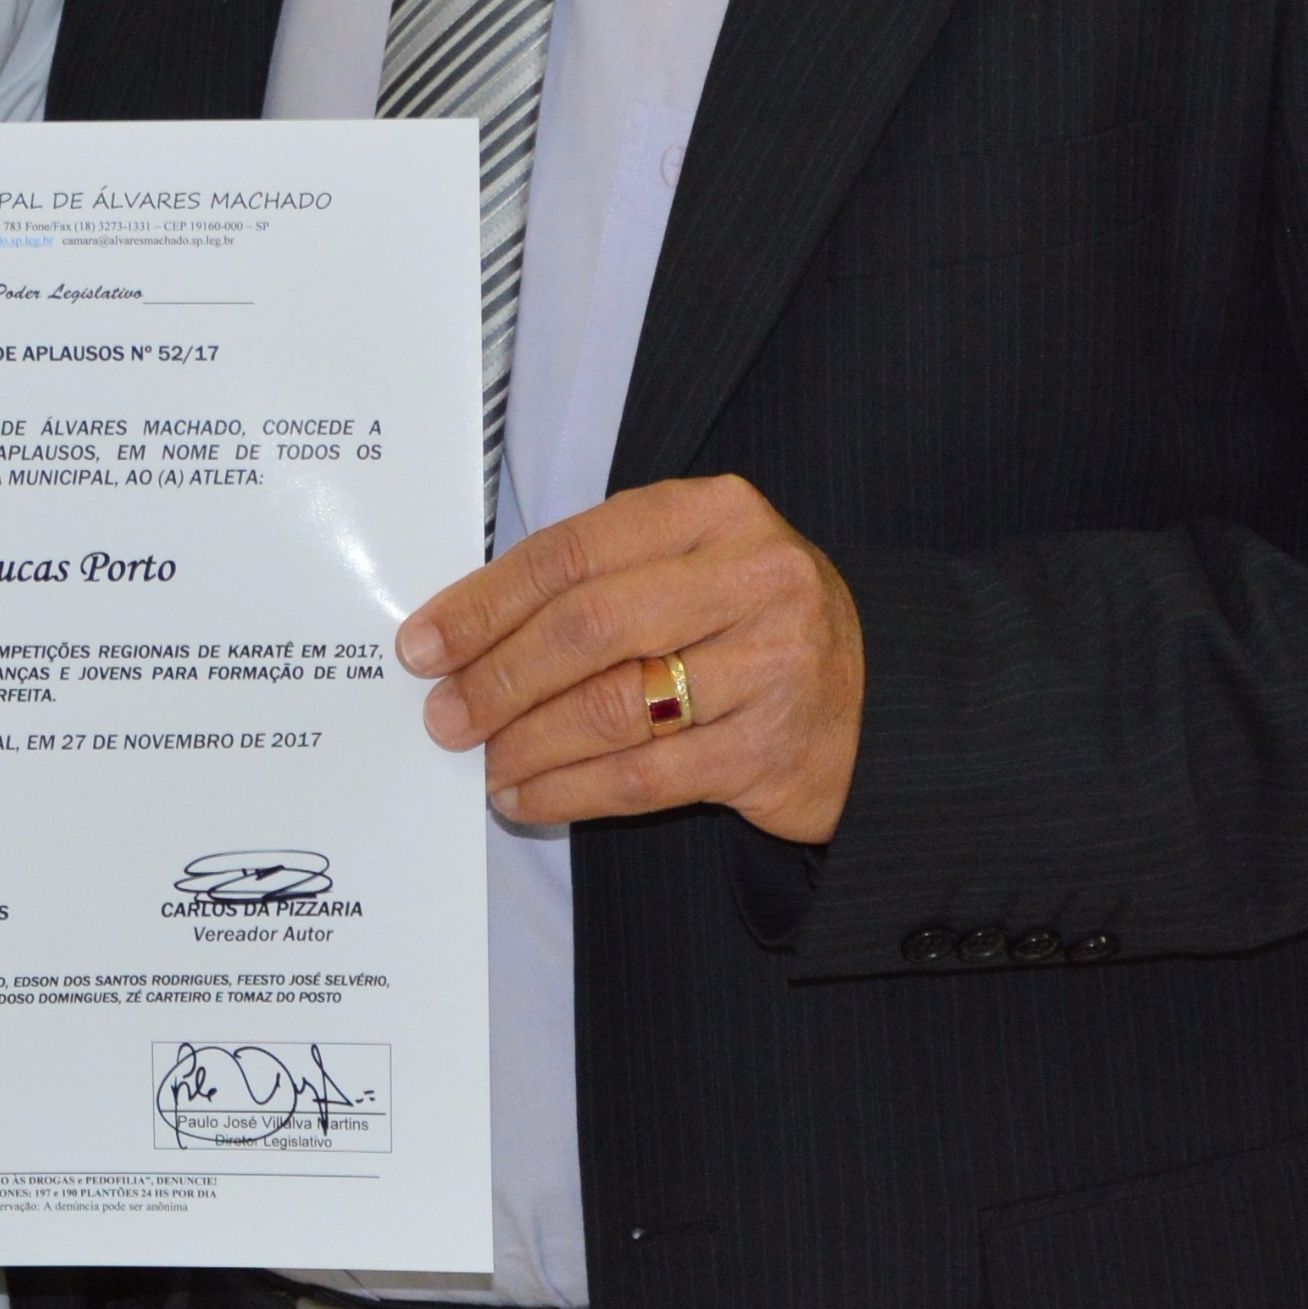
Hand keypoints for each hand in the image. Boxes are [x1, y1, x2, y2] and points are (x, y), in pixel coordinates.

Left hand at [398, 474, 865, 841]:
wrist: (880, 703)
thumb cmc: (751, 624)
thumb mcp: (693, 564)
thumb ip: (599, 575)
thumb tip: (466, 628)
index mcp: (716, 512)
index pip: (573, 550)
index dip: (485, 600)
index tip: (426, 640)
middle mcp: (753, 578)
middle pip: (587, 626)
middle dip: (497, 675)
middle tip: (444, 712)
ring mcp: (770, 666)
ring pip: (610, 707)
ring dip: (525, 741)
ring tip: (480, 759)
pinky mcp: (771, 751)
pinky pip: (642, 776)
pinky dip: (569, 790)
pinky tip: (527, 796)